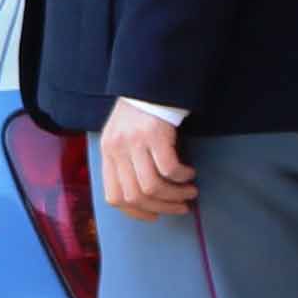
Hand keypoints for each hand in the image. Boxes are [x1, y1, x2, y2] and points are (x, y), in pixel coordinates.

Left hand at [95, 105, 197, 221]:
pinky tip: (189, 173)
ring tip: (189, 192)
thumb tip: (142, 197)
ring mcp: (134, 142)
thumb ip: (125, 163)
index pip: (114, 197)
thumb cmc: (138, 112)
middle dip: (161, 208)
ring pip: (152, 186)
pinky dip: (181, 177)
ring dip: (174, 195)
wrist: (148, 81)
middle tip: (180, 207)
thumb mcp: (121, 137)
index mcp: (107, 153)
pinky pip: (169, 168)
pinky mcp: (154, 134)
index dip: (136, 213)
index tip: (155, 216)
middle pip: (135, 196)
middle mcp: (117, 150)